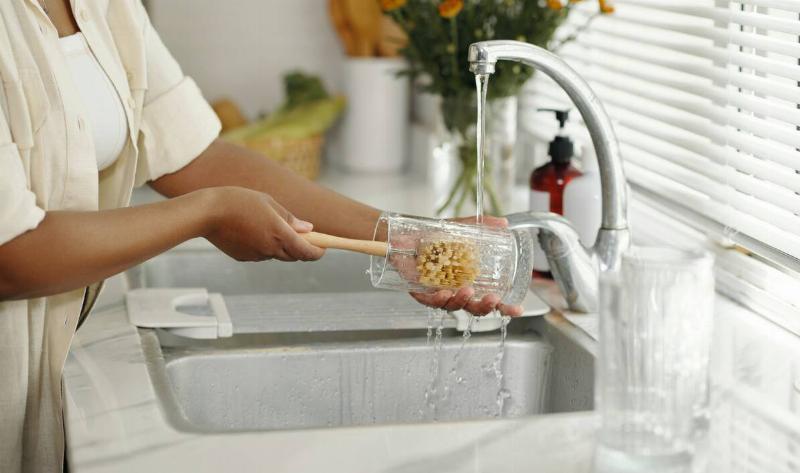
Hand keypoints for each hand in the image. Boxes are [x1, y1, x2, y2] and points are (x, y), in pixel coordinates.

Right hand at [202, 186, 324, 261]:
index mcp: (280, 234)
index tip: (323, 248)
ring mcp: (256, 256)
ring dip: (280, 245)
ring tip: (267, 224)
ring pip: (276, 254)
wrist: (207, 213)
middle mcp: (270, 249)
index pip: (307, 252)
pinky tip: (250, 229)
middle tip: (300, 234)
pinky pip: (260, 254)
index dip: (318, 252)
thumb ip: (289, 218)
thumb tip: (308, 229)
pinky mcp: (243, 258)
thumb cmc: (239, 201)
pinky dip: (262, 245)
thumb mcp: (268, 202)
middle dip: (300, 248)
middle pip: (293, 256)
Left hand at [410, 216, 523, 316]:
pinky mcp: (419, 291)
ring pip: (452, 306)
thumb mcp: (460, 229)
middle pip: (473, 308)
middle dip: (485, 307)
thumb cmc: (433, 236)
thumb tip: (504, 223)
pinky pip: (429, 301)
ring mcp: (437, 293)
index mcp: (469, 281)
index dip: (504, 307)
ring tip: (467, 291)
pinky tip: (444, 293)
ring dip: (461, 301)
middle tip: (493, 299)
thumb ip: (481, 226)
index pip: (490, 299)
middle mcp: (455, 291)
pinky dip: (438, 299)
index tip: (518, 309)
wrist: (405, 233)